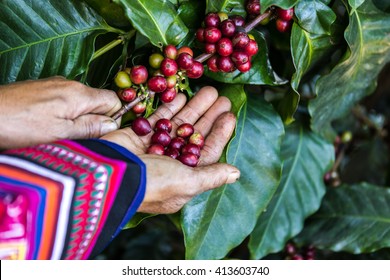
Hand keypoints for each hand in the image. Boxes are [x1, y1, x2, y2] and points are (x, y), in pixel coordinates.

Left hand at [0, 77, 121, 148]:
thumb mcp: (60, 134)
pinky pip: (65, 102)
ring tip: (60, 136)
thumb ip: (90, 128)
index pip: (114, 100)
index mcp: (79, 94)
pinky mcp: (42, 90)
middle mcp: (70, 85)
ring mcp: (55, 85)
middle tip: (79, 140)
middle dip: (95, 122)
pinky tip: (48, 127)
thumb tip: (113, 125)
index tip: (103, 135)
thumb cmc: (17, 125)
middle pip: (98, 102)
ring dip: (78, 121)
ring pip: (81, 104)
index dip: (114, 118)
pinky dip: (64, 116)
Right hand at [102, 86, 239, 213]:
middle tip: (222, 98)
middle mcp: (170, 163)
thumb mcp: (187, 182)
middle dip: (208, 117)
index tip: (230, 116)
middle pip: (194, 135)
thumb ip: (211, 176)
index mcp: (183, 179)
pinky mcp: (138, 135)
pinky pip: (158, 118)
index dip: (219, 134)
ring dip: (193, 108)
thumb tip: (236, 174)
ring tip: (208, 91)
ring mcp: (154, 148)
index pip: (207, 153)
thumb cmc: (152, 183)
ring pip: (178, 124)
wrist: (109, 175)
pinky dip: (170, 107)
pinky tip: (183, 95)